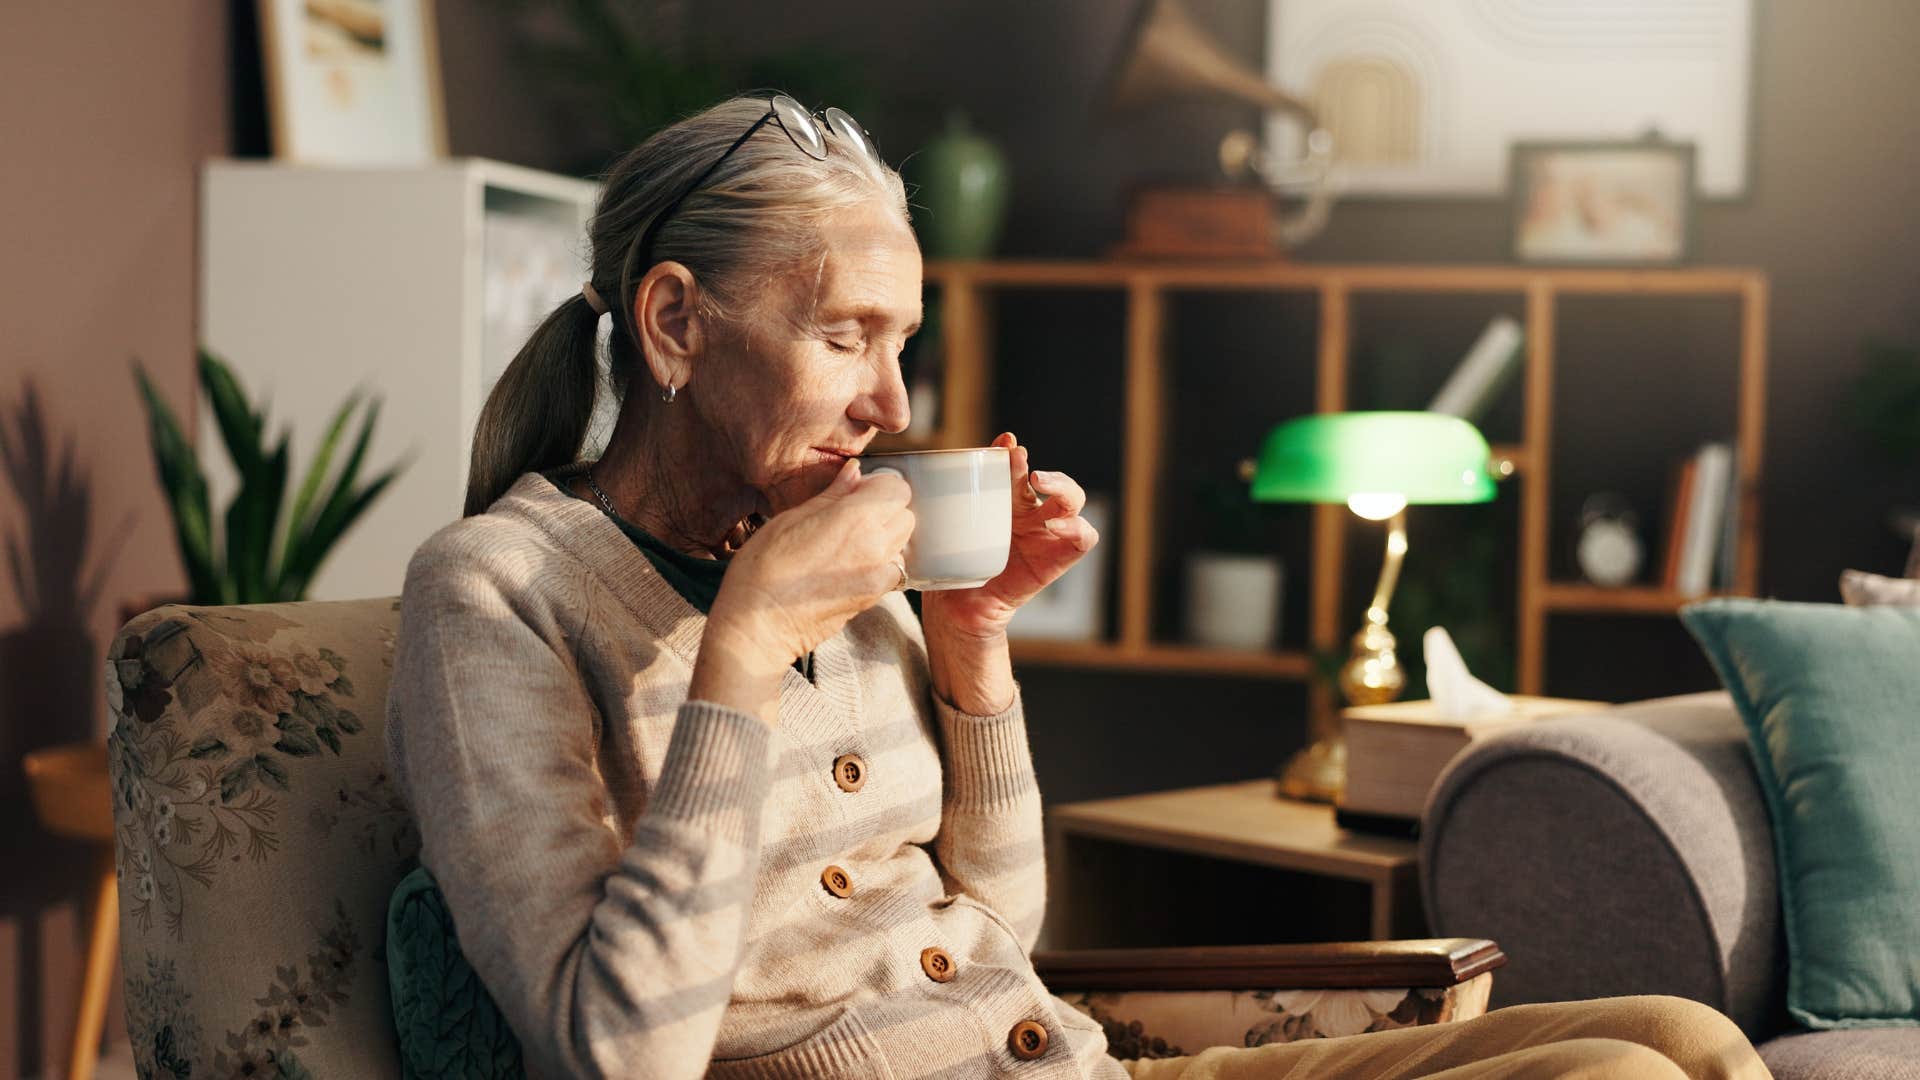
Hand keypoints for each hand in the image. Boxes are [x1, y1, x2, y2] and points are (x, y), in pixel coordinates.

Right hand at [692, 461, 910, 718]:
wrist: (758, 624)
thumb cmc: (763, 569)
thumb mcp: (790, 519)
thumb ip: (831, 496)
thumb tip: (854, 472)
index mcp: (855, 518)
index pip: (898, 488)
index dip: (879, 485)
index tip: (857, 491)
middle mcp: (875, 546)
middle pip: (905, 514)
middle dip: (886, 508)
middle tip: (852, 515)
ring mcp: (878, 575)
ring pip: (902, 543)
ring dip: (885, 536)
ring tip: (849, 542)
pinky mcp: (873, 598)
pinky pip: (893, 571)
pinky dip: (881, 563)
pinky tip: (851, 566)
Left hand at [920, 432, 1098, 641]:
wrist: (957, 608)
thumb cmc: (952, 564)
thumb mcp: (949, 526)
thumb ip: (950, 501)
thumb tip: (936, 469)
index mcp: (1007, 501)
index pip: (1019, 469)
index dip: (1014, 455)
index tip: (1005, 444)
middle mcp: (1031, 515)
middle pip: (1054, 481)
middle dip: (1043, 468)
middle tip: (1023, 463)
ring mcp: (1047, 535)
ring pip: (1074, 501)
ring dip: (1064, 488)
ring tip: (1041, 484)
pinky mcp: (1057, 559)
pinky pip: (1083, 539)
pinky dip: (1077, 528)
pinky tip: (1055, 525)